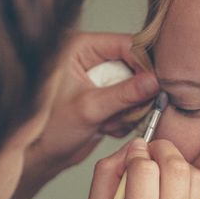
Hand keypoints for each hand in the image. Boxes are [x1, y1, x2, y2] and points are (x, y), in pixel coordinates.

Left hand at [26, 32, 159, 181]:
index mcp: (81, 47)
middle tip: (127, 113)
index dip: (144, 65)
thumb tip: (154, 82)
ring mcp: (100, 78)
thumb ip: (123, 94)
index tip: (155, 85)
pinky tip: (106, 127)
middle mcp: (92, 58)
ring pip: (137, 88)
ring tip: (108, 123)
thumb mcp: (89, 108)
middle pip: (135, 67)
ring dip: (129, 109)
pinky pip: (131, 102)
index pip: (127, 44)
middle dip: (134, 94)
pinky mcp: (106, 95)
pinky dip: (125, 118)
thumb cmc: (50, 128)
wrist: (44, 154)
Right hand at [79, 138, 199, 198]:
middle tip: (147, 153)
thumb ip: (106, 179)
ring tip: (159, 171)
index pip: (145, 169)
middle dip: (161, 149)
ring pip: (195, 177)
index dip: (136, 152)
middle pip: (177, 167)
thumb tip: (129, 148)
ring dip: (177, 164)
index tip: (130, 153)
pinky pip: (199, 197)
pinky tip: (167, 192)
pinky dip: (185, 184)